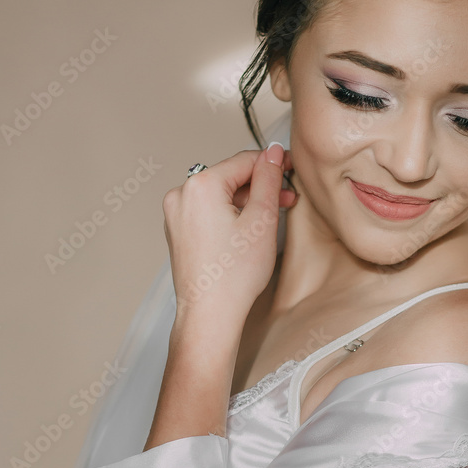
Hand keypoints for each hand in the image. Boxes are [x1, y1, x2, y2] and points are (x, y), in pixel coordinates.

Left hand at [162, 144, 296, 328]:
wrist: (210, 314)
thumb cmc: (233, 276)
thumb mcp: (262, 220)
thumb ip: (268, 179)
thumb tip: (272, 154)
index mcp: (200, 186)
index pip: (244, 160)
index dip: (273, 163)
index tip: (290, 167)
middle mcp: (181, 195)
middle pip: (231, 176)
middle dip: (261, 185)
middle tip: (287, 197)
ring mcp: (176, 214)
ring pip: (220, 194)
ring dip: (247, 200)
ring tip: (271, 215)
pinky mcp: (179, 230)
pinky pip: (209, 210)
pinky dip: (230, 213)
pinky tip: (249, 227)